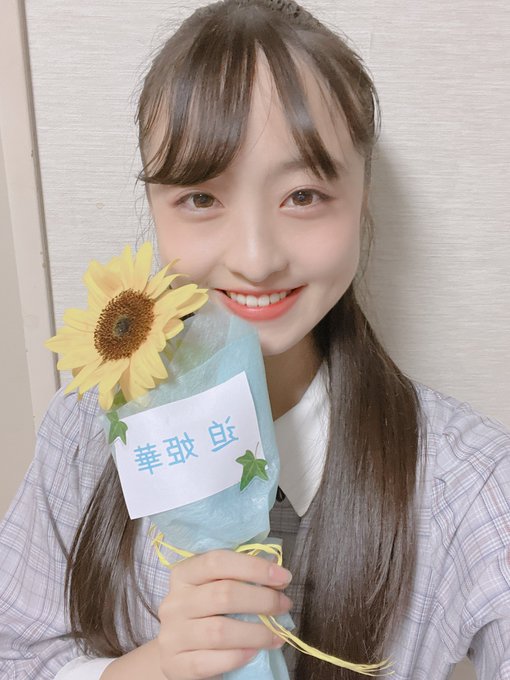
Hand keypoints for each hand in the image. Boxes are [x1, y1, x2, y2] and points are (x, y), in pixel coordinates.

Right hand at [157, 549, 292, 679]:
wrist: (176, 653)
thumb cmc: (205, 614)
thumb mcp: (213, 588)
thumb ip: (238, 578)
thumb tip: (276, 572)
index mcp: (184, 575)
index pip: (217, 561)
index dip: (254, 567)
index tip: (283, 577)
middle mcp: (174, 602)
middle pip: (223, 594)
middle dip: (262, 599)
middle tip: (284, 605)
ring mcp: (172, 635)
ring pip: (219, 631)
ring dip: (256, 632)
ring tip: (276, 634)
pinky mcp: (176, 665)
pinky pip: (210, 661)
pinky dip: (238, 656)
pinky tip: (254, 652)